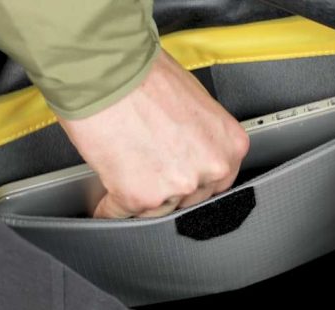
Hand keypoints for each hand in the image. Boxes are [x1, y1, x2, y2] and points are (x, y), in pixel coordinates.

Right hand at [58, 50, 248, 217]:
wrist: (106, 70)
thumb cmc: (144, 74)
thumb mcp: (195, 102)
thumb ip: (201, 137)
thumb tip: (189, 152)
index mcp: (229, 145)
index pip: (218, 182)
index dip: (194, 180)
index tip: (179, 180)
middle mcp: (210, 168)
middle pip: (190, 199)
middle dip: (169, 190)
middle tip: (148, 173)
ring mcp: (177, 186)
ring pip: (158, 210)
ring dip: (142, 199)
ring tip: (124, 177)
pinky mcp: (140, 197)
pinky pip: (122, 213)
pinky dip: (110, 208)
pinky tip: (105, 201)